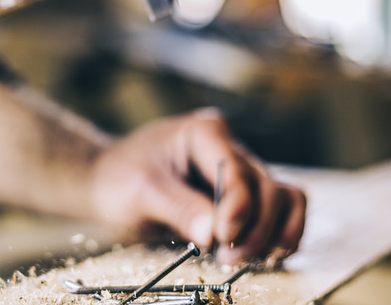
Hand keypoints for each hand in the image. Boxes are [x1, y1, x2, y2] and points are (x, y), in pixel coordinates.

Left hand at [89, 108, 305, 264]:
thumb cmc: (118, 178)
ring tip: (240, 258)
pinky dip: (280, 234)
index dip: (237, 207)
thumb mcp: (139, 191)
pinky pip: (282, 211)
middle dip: (254, 228)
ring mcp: (240, 173)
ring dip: (271, 234)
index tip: (223, 236)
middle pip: (267, 188)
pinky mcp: (243, 197)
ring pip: (283, 200)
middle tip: (227, 257)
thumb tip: (212, 233)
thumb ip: (178, 208)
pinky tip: (264, 254)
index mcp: (205, 133)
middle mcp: (229, 149)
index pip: (237, 171)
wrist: (107, 184)